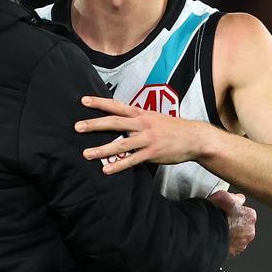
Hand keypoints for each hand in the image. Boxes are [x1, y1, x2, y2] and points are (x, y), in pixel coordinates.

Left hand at [76, 96, 207, 173]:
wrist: (194, 137)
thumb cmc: (172, 128)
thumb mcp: (153, 117)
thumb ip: (136, 118)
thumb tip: (120, 119)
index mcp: (141, 114)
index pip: (117, 106)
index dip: (100, 103)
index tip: (83, 100)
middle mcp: (142, 124)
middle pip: (114, 122)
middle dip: (94, 124)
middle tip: (77, 127)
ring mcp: (147, 139)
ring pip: (121, 144)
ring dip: (102, 149)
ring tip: (86, 154)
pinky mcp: (152, 154)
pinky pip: (132, 160)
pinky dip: (118, 166)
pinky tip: (106, 170)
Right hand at [207, 191, 256, 257]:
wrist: (206, 231)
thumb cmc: (215, 213)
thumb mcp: (224, 196)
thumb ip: (236, 197)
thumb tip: (240, 198)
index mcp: (250, 216)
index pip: (246, 211)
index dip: (235, 210)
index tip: (228, 210)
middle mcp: (249, 231)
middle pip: (243, 225)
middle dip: (235, 223)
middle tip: (222, 219)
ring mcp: (242, 243)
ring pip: (238, 236)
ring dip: (231, 233)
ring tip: (218, 228)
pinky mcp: (234, 252)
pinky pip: (231, 245)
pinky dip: (226, 241)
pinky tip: (217, 236)